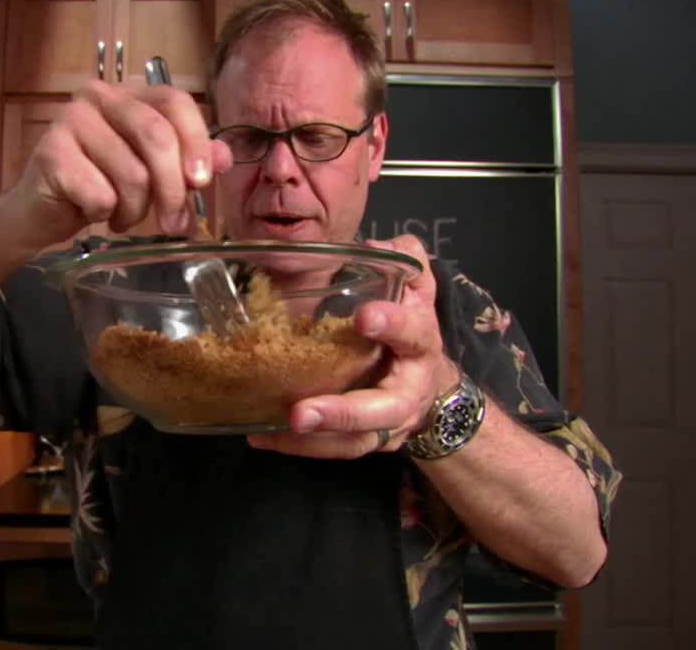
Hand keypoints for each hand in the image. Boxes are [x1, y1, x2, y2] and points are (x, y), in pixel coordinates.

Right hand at [2, 80, 232, 248]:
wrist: (41, 212)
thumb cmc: (101, 187)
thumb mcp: (152, 173)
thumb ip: (188, 161)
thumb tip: (223, 159)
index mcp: (129, 94)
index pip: (175, 102)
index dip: (196, 141)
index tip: (203, 182)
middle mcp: (98, 96)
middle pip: (155, 136)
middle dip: (173, 189)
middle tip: (176, 224)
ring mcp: (70, 121)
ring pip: (132, 174)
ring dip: (135, 210)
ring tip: (122, 215)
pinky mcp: (50, 153)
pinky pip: (101, 195)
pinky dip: (106, 215)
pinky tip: (92, 213)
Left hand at [247, 235, 461, 458]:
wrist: (434, 392)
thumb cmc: (413, 331)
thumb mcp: (418, 289)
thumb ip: (403, 259)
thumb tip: (371, 244)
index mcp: (421, 345)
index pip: (413, 333)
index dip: (393, 325)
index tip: (363, 316)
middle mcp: (407, 392)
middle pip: (383, 409)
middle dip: (342, 412)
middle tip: (302, 412)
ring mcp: (387, 425)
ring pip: (354, 442)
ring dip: (313, 441)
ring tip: (271, 428)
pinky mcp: (364, 442)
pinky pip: (333, 451)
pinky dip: (296, 448)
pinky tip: (261, 434)